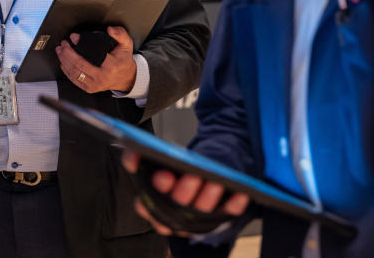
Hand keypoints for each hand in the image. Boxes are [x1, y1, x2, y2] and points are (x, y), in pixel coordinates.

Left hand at [56, 25, 136, 92]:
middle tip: (64, 43)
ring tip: (60, 50)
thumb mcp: (126, 45)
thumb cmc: (123, 61)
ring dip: (64, 60)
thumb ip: (120, 34)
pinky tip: (63, 61)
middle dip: (68, 52)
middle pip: (79, 64)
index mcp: (111, 66)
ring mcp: (94, 84)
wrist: (126, 78)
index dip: (80, 44)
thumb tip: (110, 29)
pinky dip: (66, 70)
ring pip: (74, 72)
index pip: (92, 54)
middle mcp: (101, 77)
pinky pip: (74, 79)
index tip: (73, 37)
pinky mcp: (88, 88)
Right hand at [121, 151, 248, 236]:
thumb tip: (133, 154)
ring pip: (199, 213)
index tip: (162, 174)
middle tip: (191, 176)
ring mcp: (194, 219)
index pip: (144, 203)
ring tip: (215, 181)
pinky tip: (240, 193)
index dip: (153, 189)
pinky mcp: (216, 219)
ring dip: (208, 198)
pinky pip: (225, 214)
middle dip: (182, 192)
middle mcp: (171, 215)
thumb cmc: (175, 168)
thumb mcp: (157, 160)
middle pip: (173, 209)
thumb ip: (142, 158)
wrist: (201, 173)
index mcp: (150, 203)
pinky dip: (232, 205)